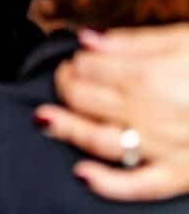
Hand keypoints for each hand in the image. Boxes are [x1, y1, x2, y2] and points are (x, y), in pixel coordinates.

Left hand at [36, 25, 188, 200]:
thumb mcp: (187, 37)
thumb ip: (135, 40)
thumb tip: (89, 38)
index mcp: (150, 75)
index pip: (89, 69)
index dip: (75, 62)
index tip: (76, 60)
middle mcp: (152, 112)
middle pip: (87, 101)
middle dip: (67, 88)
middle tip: (65, 81)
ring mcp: (167, 147)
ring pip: (101, 140)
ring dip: (68, 129)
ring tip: (48, 119)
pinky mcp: (184, 175)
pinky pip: (140, 185)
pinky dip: (108, 184)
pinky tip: (83, 174)